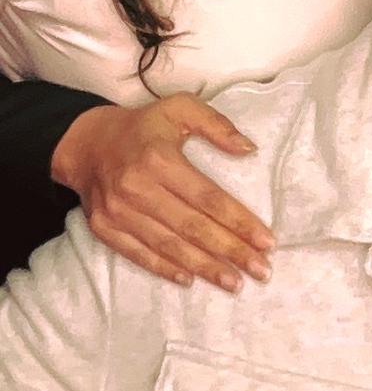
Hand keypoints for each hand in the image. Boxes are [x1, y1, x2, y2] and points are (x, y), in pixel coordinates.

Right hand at [50, 94, 274, 290]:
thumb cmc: (143, 126)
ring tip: (234, 283)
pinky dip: (165, 269)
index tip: (266, 241)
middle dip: (231, 251)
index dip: (239, 221)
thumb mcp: (180, 108)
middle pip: (193, 227)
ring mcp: (118, 212)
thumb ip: (216, 125)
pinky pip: (139, 254)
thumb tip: (249, 149)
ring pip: (169, 245)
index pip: (208, 198)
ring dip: (204, 267)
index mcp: (160, 159)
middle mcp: (138, 188)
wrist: (86, 144)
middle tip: (260, 271)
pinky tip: (191, 280)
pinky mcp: (104, 228)